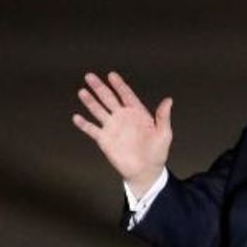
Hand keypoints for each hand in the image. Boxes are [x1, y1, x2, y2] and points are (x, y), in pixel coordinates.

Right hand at [72, 71, 172, 196]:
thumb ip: (163, 117)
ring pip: (98, 110)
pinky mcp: (105, 140)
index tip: (111, 75)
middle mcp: (123, 117)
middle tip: (90, 76)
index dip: (119, 85)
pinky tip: (76, 117)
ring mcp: (112, 127)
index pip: (126, 95)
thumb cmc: (157, 153)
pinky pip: (92, 130)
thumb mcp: (164, 134)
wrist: (146, 171)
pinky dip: (84, 124)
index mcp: (137, 114)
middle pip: (109, 99)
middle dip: (100, 88)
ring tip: (83, 92)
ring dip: (90, 101)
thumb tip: (169, 100)